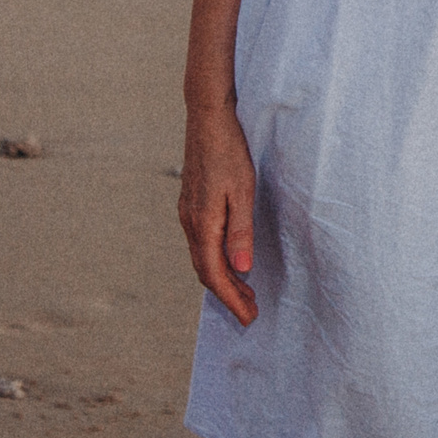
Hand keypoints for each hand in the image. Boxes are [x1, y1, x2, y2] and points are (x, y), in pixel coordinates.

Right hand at [179, 104, 258, 324]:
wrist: (207, 119)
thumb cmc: (229, 152)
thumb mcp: (243, 191)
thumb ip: (241, 232)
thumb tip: (241, 270)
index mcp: (203, 223)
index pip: (215, 275)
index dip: (231, 299)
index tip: (249, 318)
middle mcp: (190, 222)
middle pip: (206, 271)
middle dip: (227, 294)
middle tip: (250, 310)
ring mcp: (187, 213)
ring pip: (201, 258)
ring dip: (222, 278)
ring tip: (245, 290)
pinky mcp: (190, 204)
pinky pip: (200, 243)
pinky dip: (215, 260)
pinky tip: (229, 259)